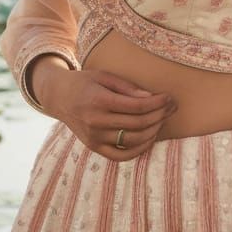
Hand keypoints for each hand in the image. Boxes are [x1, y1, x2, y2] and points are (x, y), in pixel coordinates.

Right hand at [34, 61, 176, 160]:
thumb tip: (152, 98)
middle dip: (160, 115)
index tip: (169, 98)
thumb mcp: (104, 76)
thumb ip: (128, 88)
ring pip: (134, 140)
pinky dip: (139, 150)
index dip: (158, 103)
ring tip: (162, 120)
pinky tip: (149, 138)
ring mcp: (94, 137)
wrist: (58, 97)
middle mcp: (96, 121)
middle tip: (172, 107)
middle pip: (139, 123)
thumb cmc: (85, 82)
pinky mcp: (94, 147)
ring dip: (154, 131)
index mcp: (99, 100)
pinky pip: (121, 155)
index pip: (137, 106)